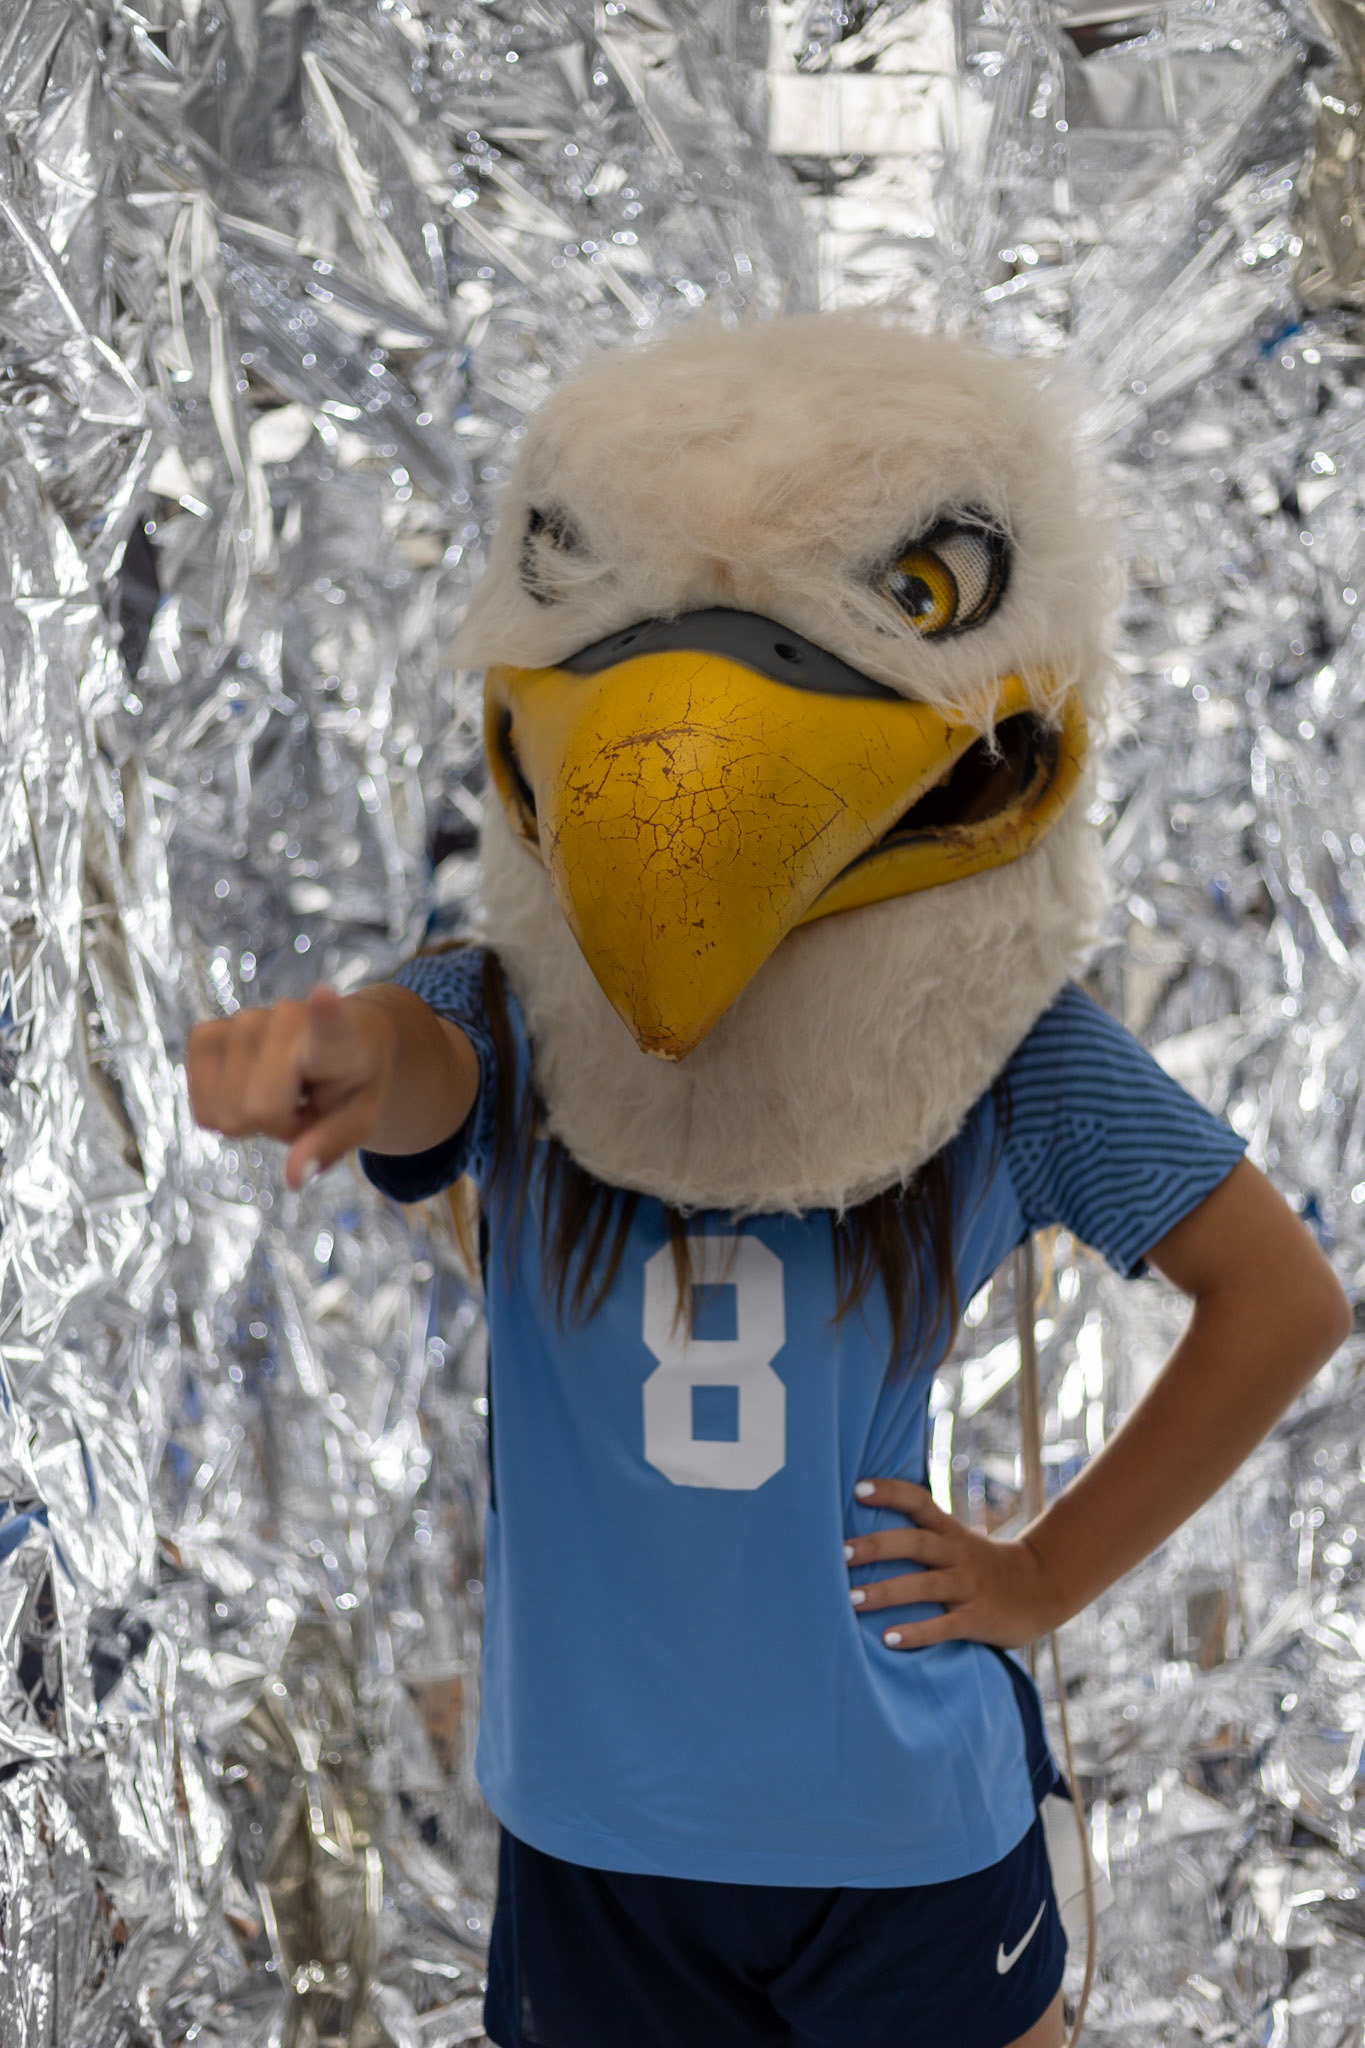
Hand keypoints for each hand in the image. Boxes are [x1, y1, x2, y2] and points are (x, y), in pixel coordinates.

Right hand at [188, 986, 398, 1190]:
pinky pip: (202, 1110)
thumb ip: (331, 1145)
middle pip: (259, 1112)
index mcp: (337, 1038)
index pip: (329, 1026)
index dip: (325, 1014)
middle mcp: (286, 1018)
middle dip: (280, 1127)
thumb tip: (293, 1178)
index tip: (324, 995)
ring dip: (252, 1120)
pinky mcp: (205, 1033)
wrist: (340, 1042)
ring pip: (226, 1115)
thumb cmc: (350, 1083)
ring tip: (282, 1094)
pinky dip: (223, 1114)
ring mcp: (240, 1021)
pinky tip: (249, 1089)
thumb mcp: (359, 1118)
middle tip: (305, 1106)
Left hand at [844, 1478, 1059, 1652]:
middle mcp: (958, 1554)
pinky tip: (889, 1640)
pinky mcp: (979, 1618)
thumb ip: (923, 1536)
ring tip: (851, 1600)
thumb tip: (865, 1533)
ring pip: (925, 1585)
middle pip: (915, 1543)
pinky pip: (945, 1626)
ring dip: (887, 1592)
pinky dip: (917, 1632)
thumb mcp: (959, 1542)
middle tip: (839, 1552)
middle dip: (877, 1546)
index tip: (858, 1488)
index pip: (919, 1501)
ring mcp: (969, 1586)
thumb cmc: (984, 1566)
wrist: (1042, 1589)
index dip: (891, 1492)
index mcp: (951, 1532)